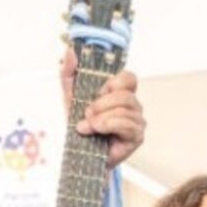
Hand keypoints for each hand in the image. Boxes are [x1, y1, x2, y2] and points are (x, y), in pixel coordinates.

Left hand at [61, 49, 144, 167]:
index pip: (129, 77)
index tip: (98, 92)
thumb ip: (69, 72)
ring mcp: (137, 121)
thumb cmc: (80, 127)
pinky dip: (108, 125)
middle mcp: (132, 106)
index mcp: (120, 94)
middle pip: (125, 94)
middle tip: (87, 113)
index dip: (113, 82)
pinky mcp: (137, 136)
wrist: (79, 154)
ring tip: (88, 126)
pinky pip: (127, 124)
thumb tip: (70, 52)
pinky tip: (97, 131)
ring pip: (125, 109)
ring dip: (101, 117)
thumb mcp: (70, 96)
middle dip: (101, 103)